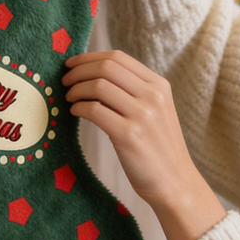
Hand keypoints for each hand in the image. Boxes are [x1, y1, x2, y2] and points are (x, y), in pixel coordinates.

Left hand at [62, 49, 225, 239]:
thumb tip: (95, 75)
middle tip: (65, 81)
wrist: (175, 182)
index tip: (73, 65)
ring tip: (69, 98)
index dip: (89, 57)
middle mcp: (153, 96)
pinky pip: (94, 110)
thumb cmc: (158, 148)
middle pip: (106, 67)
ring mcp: (142, 115)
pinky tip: (75, 112)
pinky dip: (79, 108)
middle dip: (78, 70)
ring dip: (76, 89)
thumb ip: (134, 91)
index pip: (118, 57)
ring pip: (98, 86)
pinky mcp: (129, 135)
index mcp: (159, 85)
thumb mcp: (155, 111)